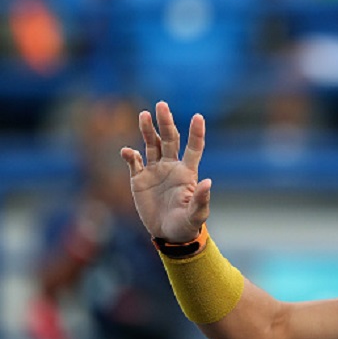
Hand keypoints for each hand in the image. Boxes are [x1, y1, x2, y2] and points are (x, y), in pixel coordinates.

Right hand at [120, 101, 210, 241]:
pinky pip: (134, 162)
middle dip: (165, 122)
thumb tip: (208, 182)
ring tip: (144, 115)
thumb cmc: (187, 224)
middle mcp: (171, 167)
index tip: (198, 116)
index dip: (196, 133)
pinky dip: (130, 155)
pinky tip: (127, 151)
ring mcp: (155, 171)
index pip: (193, 148)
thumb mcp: (196, 215)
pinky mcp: (139, 179)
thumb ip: (201, 199)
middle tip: (161, 105)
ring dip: (147, 130)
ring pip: (151, 145)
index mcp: (187, 173)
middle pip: (169, 139)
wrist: (168, 234)